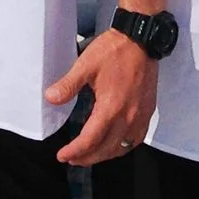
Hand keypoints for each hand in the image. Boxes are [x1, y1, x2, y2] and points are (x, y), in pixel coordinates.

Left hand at [45, 31, 156, 164]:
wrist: (141, 39)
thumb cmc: (113, 51)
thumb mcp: (85, 65)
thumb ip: (68, 85)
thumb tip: (50, 98)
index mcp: (111, 107)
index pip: (90, 140)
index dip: (75, 151)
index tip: (62, 155)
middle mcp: (128, 117)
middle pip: (106, 149)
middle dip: (87, 158)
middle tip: (72, 159)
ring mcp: (141, 116)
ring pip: (123, 148)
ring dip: (105, 155)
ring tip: (90, 155)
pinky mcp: (148, 111)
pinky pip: (136, 139)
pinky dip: (123, 147)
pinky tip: (115, 145)